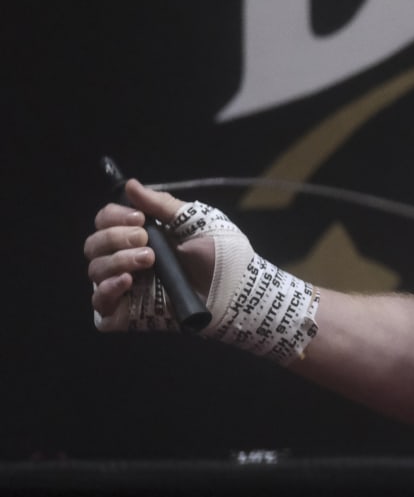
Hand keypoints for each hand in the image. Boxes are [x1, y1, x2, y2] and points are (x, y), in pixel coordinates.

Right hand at [87, 180, 215, 329]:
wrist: (236, 288)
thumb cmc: (221, 253)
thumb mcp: (196, 221)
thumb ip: (162, 204)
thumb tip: (131, 185)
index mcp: (141, 235)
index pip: (105, 221)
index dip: (113, 216)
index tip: (139, 218)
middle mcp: (126, 259)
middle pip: (94, 244)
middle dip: (115, 237)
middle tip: (145, 239)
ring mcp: (124, 286)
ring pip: (95, 270)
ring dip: (118, 260)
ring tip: (149, 260)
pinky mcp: (125, 312)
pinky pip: (99, 302)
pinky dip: (107, 290)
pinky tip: (128, 281)